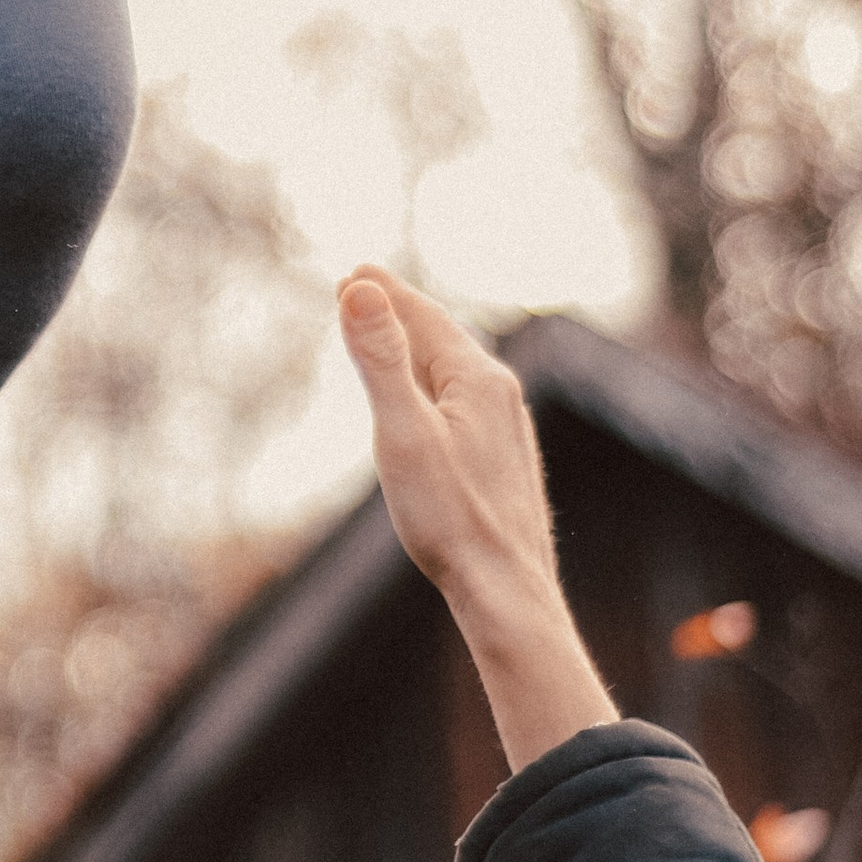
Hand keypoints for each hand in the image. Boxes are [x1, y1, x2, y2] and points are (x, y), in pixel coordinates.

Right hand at [338, 265, 613, 768]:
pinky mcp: (503, 459)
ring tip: (386, 335)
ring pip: (452, 373)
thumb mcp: (402, 432)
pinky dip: (431, 384)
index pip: (423, 317)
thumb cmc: (450, 517)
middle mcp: (500, 395)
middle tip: (362, 289)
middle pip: (440, 340)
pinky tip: (426, 401)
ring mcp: (506, 428)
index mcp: (478, 379)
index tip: (354, 270)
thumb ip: (380, 359)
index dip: (384, 292)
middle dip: (399, 314)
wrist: (506, 590)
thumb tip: (360, 288)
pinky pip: (462, 402)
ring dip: (414, 349)